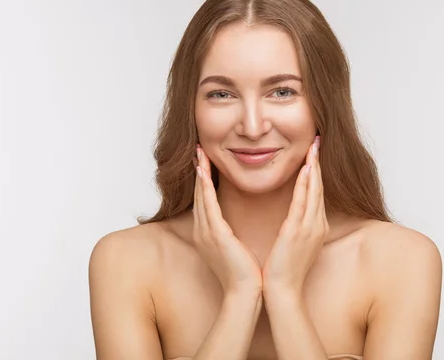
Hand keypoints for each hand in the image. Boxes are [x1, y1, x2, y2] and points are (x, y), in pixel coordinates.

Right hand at [192, 145, 262, 295]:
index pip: (204, 200)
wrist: (245, 293)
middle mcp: (203, 230)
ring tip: (199, 153)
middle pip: (198, 194)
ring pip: (201, 195)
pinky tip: (204, 172)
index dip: (203, 180)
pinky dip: (204, 187)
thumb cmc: (244, 273)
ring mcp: (206, 232)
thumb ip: (229, 233)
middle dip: (198, 171)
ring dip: (200, 173)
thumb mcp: (233, 247)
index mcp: (208, 233)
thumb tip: (232, 224)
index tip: (204, 161)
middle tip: (198, 149)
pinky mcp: (215, 234)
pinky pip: (208, 205)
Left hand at [262, 136, 328, 295]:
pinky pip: (304, 203)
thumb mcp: (294, 243)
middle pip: (319, 187)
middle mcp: (317, 224)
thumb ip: (296, 226)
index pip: (316, 193)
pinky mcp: (298, 232)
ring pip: (315, 191)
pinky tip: (307, 169)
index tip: (314, 153)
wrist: (282, 291)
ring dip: (314, 168)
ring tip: (313, 148)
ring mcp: (310, 228)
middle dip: (318, 164)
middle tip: (317, 141)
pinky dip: (307, 185)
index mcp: (314, 226)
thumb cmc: (285, 269)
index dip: (316, 172)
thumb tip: (293, 215)